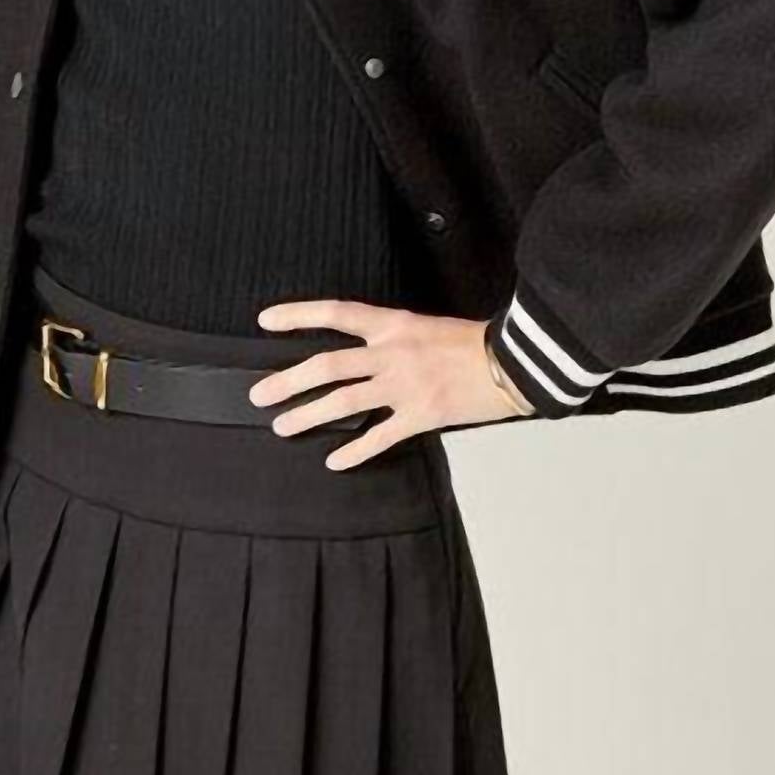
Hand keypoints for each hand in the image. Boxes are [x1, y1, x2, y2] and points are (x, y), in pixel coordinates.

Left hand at [249, 299, 521, 468]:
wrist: (516, 362)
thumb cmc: (472, 344)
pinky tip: (334, 461)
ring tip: (281, 426)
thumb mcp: (424, 327)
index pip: (335, 313)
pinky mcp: (421, 415)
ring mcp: (405, 386)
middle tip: (258, 394)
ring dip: (307, 415)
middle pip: (327, 365)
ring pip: (344, 401)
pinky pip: (379, 437)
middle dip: (288, 381)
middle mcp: (392, 353)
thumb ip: (390, 339)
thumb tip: (358, 355)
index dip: (297, 315)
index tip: (265, 320)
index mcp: (393, 324)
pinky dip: (354, 451)